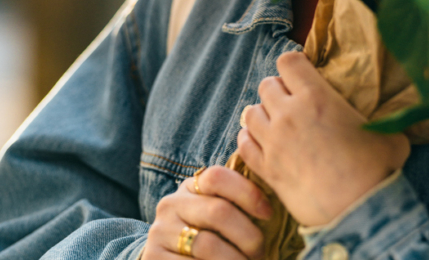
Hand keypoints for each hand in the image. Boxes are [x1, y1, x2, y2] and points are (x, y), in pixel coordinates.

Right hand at [142, 166, 271, 259]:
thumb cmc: (205, 236)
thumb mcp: (214, 214)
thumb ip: (234, 202)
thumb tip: (275, 193)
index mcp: (190, 187)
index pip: (218, 177)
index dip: (248, 192)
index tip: (269, 214)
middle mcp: (171, 205)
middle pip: (218, 211)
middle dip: (248, 235)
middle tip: (261, 252)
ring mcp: (160, 232)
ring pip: (207, 245)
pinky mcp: (153, 258)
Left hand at [237, 51, 409, 226]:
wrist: (356, 211)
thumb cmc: (374, 171)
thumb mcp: (388, 136)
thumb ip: (384, 122)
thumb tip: (398, 122)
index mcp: (315, 96)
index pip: (288, 61)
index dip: (295, 64)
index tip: (303, 74)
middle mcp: (288, 114)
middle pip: (266, 85)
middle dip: (278, 89)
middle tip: (291, 102)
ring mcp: (273, 141)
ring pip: (251, 112)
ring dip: (262, 113)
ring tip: (274, 122)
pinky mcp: (266, 169)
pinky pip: (244, 144)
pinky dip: (250, 140)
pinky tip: (261, 143)